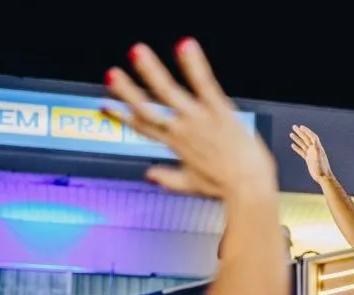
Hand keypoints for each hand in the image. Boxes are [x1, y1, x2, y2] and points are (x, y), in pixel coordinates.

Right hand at [104, 40, 275, 198]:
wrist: (248, 188)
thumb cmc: (227, 187)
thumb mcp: (192, 184)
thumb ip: (168, 178)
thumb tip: (150, 176)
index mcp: (176, 145)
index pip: (143, 127)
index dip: (121, 116)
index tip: (105, 104)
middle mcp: (182, 130)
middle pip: (148, 107)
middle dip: (127, 91)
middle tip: (111, 74)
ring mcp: (200, 119)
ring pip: (169, 92)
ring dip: (152, 71)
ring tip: (137, 52)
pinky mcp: (220, 111)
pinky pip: (205, 83)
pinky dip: (194, 65)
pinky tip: (186, 46)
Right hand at [289, 125, 334, 183]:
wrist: (323, 177)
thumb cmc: (321, 168)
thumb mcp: (319, 157)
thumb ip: (317, 150)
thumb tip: (315, 144)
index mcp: (318, 147)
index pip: (312, 136)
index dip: (307, 131)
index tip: (301, 127)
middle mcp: (314, 149)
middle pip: (306, 138)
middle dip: (300, 132)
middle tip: (294, 126)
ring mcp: (311, 154)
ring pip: (303, 144)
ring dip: (297, 139)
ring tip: (291, 134)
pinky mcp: (308, 159)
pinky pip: (302, 152)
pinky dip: (297, 148)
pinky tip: (292, 145)